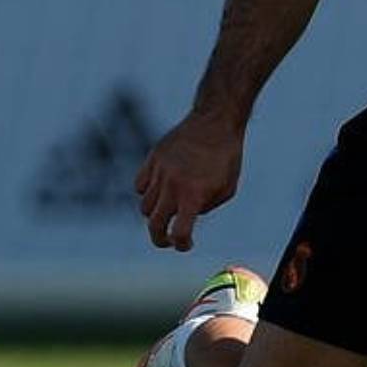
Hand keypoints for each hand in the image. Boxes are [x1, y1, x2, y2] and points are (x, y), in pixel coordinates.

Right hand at [134, 114, 243, 251]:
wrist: (215, 122)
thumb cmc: (226, 157)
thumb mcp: (226, 188)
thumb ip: (205, 207)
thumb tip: (186, 216)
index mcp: (194, 195)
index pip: (179, 232)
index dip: (181, 244)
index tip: (185, 245)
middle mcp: (173, 185)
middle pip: (154, 225)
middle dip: (160, 239)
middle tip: (167, 240)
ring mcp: (160, 171)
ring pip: (145, 206)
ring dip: (156, 214)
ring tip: (169, 208)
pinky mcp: (152, 159)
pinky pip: (140, 185)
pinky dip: (146, 192)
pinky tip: (160, 189)